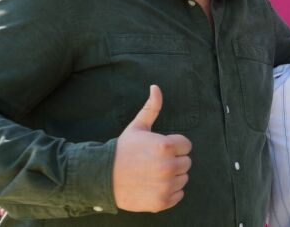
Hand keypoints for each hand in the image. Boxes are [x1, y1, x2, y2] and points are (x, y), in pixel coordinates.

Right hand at [112, 85, 192, 211]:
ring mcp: (165, 186)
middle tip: (154, 162)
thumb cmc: (122, 150)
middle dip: (173, 161)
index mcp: (166, 146)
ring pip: (183, 179)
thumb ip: (152, 107)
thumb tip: (156, 87)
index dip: (174, 146)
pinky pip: (179, 195)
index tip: (159, 149)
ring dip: (172, 177)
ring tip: (153, 173)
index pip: (187, 146)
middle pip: (186, 163)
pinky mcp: (162, 202)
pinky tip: (154, 186)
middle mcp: (168, 166)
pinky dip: (169, 192)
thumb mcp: (137, 127)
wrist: (102, 177)